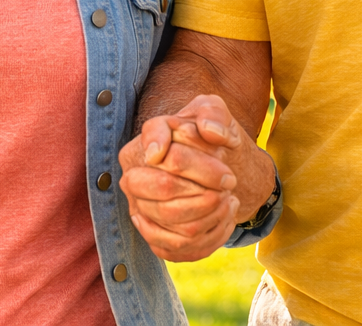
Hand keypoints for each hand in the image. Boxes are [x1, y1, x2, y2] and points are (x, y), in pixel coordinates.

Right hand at [118, 117, 239, 260]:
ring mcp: (139, 211)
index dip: (205, 170)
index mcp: (139, 148)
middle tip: (230, 187)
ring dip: (213, 216)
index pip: (171, 161)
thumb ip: (212, 112)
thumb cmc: (206, 137)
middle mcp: (132, 180)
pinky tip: (223, 220)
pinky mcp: (153, 238)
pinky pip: (181, 249)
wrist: (209, 165)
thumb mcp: (211, 111)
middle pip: (169, 195)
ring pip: (179, 226)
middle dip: (207, 195)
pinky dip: (211, 238)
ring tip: (229, 202)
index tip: (228, 175)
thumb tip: (209, 131)